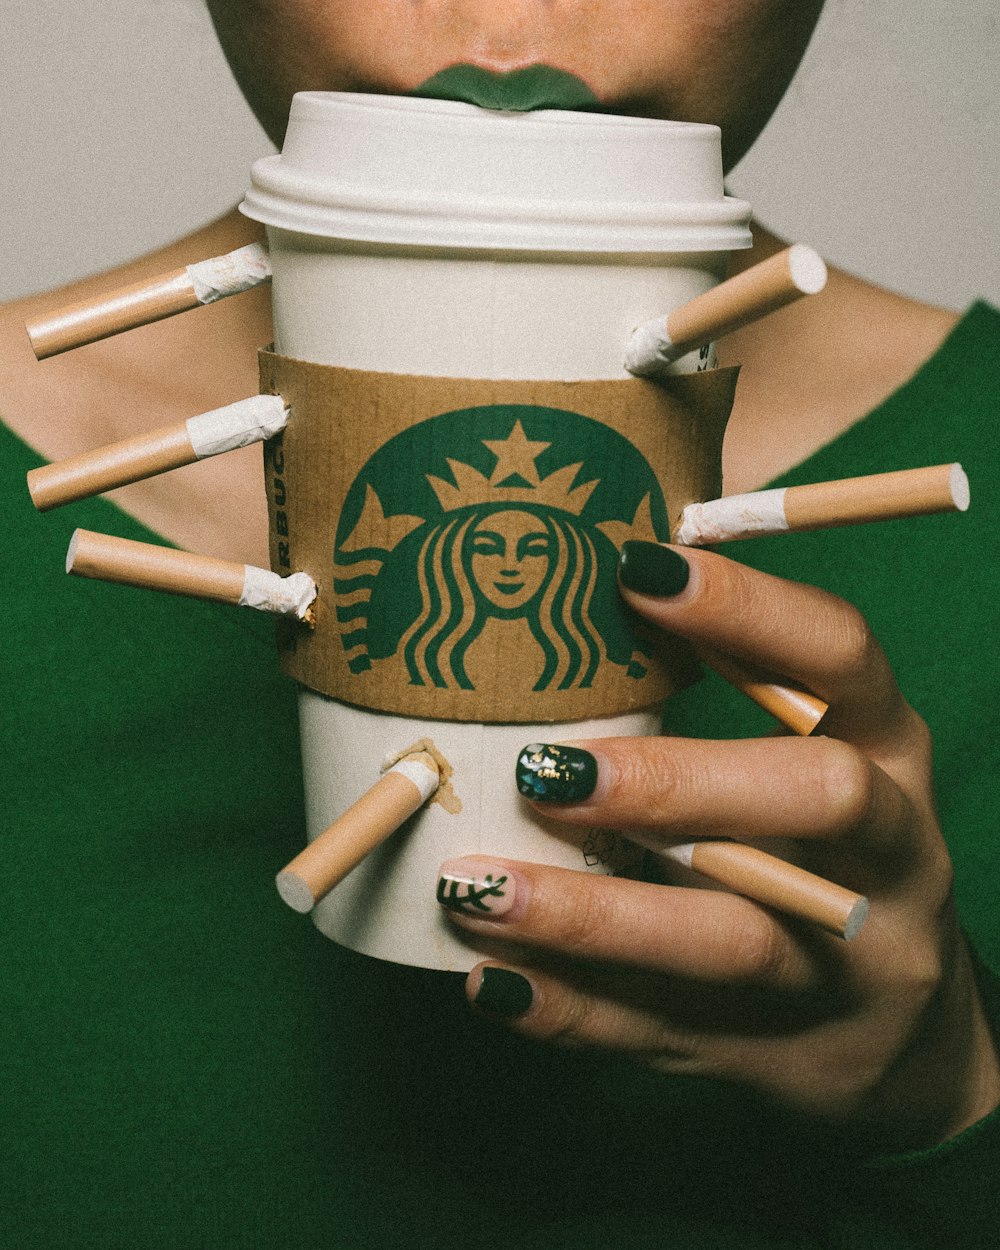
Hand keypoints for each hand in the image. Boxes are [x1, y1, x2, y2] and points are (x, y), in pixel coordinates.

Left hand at [436, 542, 999, 1151]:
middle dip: (678, 782)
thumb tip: (602, 586)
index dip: (749, 608)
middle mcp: (887, 853)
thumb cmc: (829, 853)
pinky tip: (488, 979)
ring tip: (476, 886)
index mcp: (886, 749)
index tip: (634, 568)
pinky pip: (666, 1035)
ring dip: (596, 914)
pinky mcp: (778, 1054)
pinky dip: (569, 1010)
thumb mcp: (817, 757)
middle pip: (818, 801)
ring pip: (734, 942)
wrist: (900, 1035)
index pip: (841, 658)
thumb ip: (742, 686)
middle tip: (548, 772)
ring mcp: (843, 969)